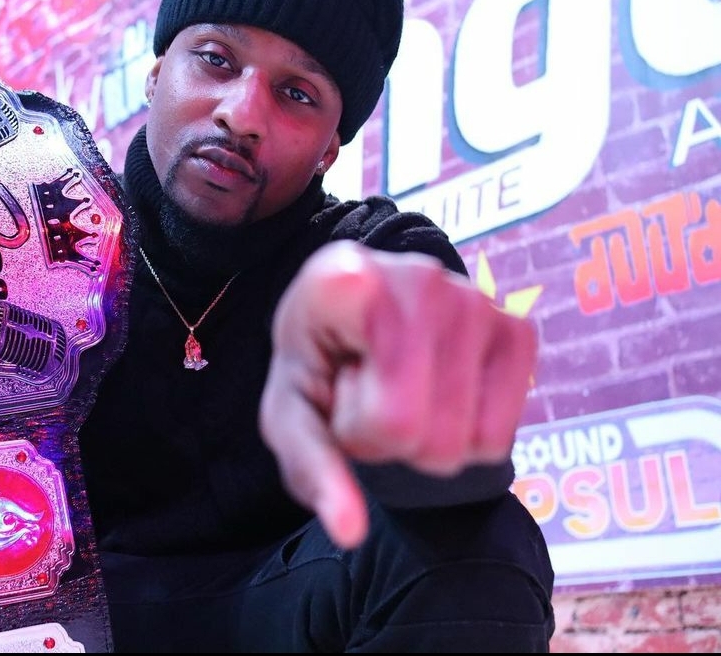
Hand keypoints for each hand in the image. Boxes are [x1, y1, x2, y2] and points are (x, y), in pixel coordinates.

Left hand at [259, 240, 536, 548]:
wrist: (352, 316)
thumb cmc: (317, 361)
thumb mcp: (290, 412)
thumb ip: (312, 467)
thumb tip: (351, 531)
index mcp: (347, 281)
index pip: (388, 416)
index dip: (355, 426)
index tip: (340, 382)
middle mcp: (422, 277)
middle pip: (423, 434)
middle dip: (386, 439)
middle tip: (367, 394)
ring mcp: (478, 299)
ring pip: (465, 441)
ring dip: (424, 437)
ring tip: (398, 388)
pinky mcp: (518, 327)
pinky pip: (499, 434)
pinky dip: (467, 432)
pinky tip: (436, 388)